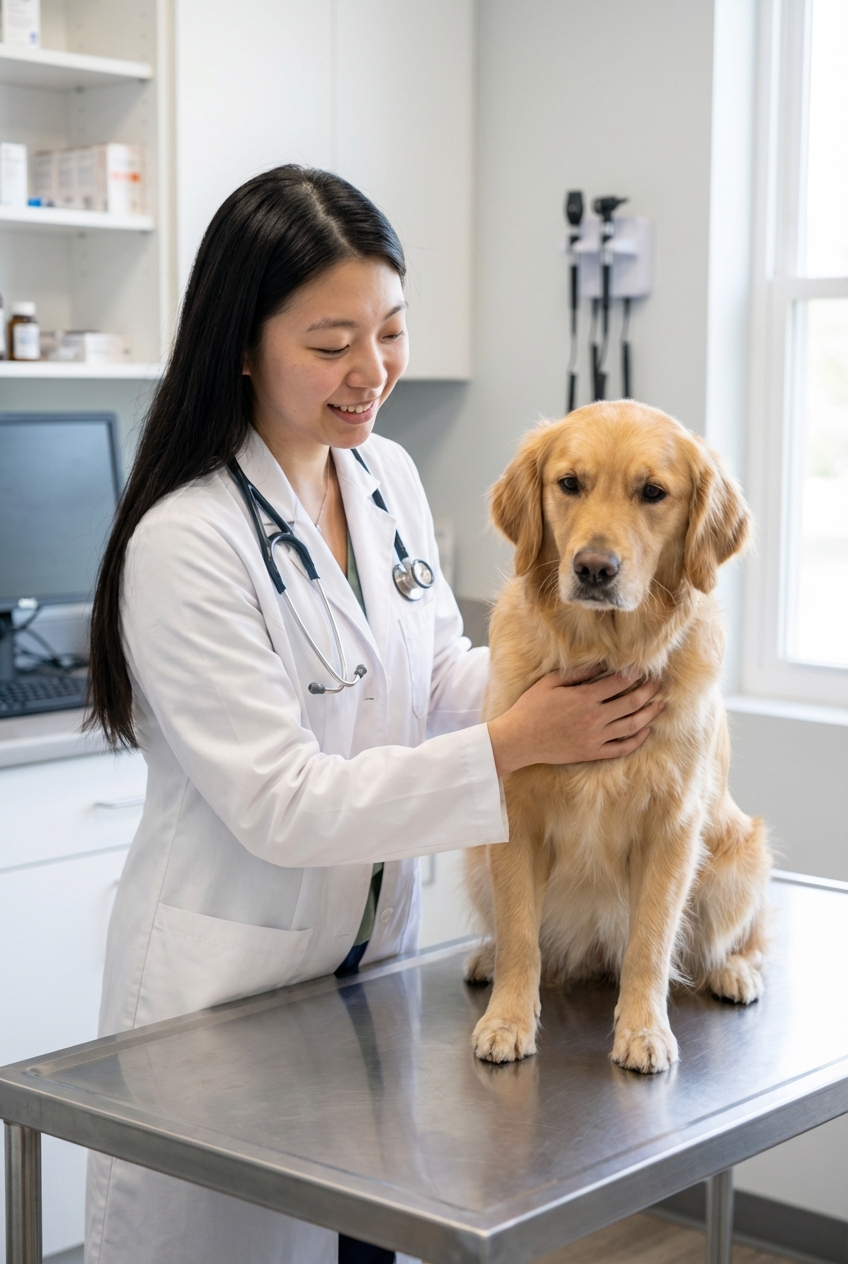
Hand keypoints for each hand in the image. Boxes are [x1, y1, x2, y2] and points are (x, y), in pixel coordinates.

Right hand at [487, 669, 663, 777]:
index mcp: (585, 698)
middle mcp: (595, 718)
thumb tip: (601, 664)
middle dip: (648, 690)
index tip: (642, 668)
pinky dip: (638, 739)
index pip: (618, 682)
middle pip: (631, 702)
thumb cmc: (531, 707)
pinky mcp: (592, 752)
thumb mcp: (551, 683)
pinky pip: (622, 748)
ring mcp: (595, 738)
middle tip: (658, 682)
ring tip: (660, 704)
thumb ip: (578, 674)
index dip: (633, 674)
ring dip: (650, 713)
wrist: (520, 739)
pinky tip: (646, 730)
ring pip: (633, 725)